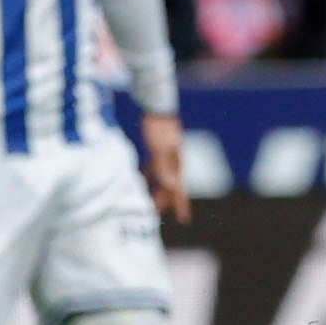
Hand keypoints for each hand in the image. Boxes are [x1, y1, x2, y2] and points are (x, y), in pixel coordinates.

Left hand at [139, 110, 191, 225]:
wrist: (157, 105)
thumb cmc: (159, 127)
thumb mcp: (160, 148)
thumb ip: (164, 167)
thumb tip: (171, 185)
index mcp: (176, 162)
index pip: (179, 188)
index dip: (181, 204)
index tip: (183, 219)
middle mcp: (174, 160)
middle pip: (171, 185)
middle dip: (165, 199)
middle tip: (156, 212)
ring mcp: (166, 153)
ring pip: (163, 176)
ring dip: (157, 188)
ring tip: (149, 198)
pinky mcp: (157, 147)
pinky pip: (154, 165)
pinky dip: (149, 174)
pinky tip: (142, 177)